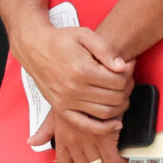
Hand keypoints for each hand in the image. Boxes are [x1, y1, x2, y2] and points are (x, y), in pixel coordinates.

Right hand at [13, 26, 133, 118]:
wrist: (33, 47)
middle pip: (115, 97)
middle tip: (126, 79)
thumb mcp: (84, 35)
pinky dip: (103, 128)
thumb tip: (123, 67)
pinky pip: (86, 125)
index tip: (129, 66)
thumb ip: (106, 50)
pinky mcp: (60, 108)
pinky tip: (115, 124)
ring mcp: (66, 101)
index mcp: (81, 70)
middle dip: (127, 88)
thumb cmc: (60, 40)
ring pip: (105, 112)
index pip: (118, 81)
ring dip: (120, 105)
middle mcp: (73, 89)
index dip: (129, 73)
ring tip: (121, 93)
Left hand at [31, 105, 125, 162]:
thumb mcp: (55, 114)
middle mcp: (74, 143)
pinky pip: (113, 161)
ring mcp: (89, 143)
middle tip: (99, 161)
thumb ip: (44, 131)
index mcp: (61, 139)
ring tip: (110, 160)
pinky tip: (121, 159)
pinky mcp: (105, 139)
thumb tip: (31, 142)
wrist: (92, 86)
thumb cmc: (74, 98)